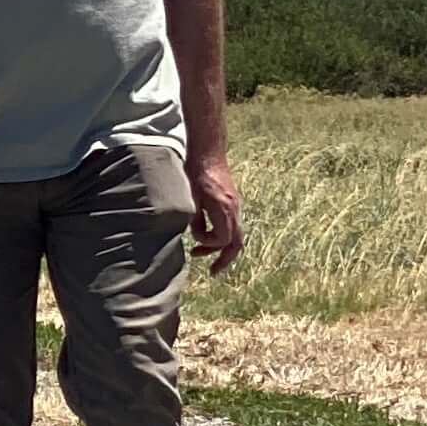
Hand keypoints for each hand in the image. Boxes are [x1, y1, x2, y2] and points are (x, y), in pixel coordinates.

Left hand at [187, 150, 243, 271]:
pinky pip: (232, 226)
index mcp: (224, 209)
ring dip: (222, 248)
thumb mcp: (190, 196)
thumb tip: (196, 236)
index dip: (207, 244)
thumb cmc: (195, 172)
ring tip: (202, 255)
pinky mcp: (232, 203)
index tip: (193, 240)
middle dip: (225, 260)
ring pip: (236, 236)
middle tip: (213, 272)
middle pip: (236, 243)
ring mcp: (236, 207)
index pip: (222, 239)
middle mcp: (234, 210)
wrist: (208, 153)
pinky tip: (207, 237)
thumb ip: (195, 219)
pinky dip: (222, 236)